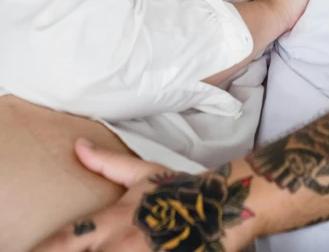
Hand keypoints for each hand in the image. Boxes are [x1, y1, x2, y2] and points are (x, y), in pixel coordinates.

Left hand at [32, 140, 245, 251]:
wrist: (222, 205)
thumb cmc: (180, 190)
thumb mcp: (143, 173)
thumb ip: (107, 163)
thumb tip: (78, 146)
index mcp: (114, 220)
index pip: (68, 240)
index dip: (47, 250)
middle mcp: (123, 245)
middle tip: (77, 249)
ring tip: (112, 250)